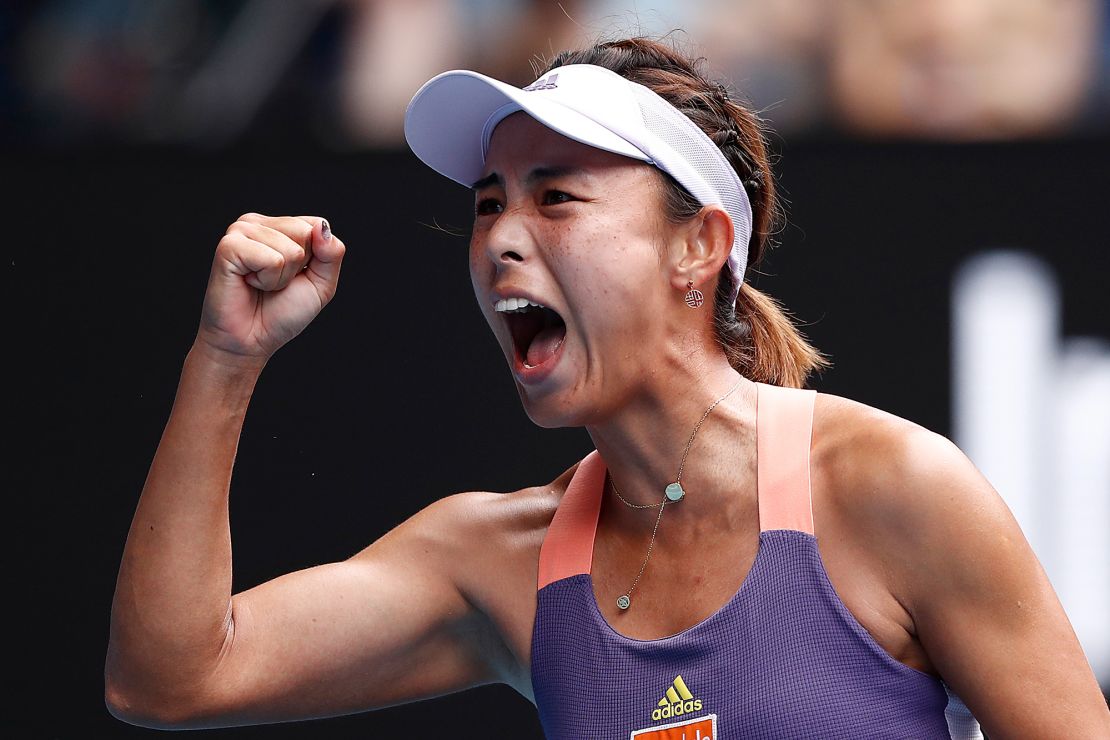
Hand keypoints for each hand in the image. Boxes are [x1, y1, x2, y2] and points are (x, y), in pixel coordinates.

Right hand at [194, 213, 345, 364]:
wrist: (250, 340)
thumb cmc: (281, 313)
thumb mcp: (321, 284)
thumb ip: (332, 254)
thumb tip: (322, 226)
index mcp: (278, 226)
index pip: (316, 224)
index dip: (315, 258)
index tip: (293, 276)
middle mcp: (258, 223)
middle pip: (305, 233)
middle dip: (298, 267)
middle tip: (274, 283)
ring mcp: (241, 231)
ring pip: (291, 250)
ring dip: (281, 278)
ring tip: (260, 285)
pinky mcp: (229, 246)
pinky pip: (272, 260)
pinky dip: (268, 280)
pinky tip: (249, 283)